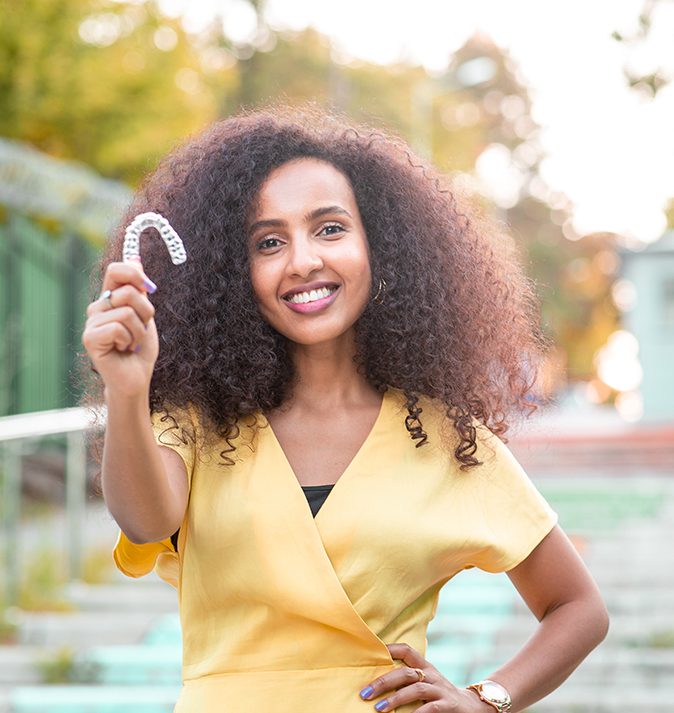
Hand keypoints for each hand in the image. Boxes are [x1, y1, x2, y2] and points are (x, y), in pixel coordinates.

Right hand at [82, 259, 158, 397]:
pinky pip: (119, 328)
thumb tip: (135, 258)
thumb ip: (139, 288)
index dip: (136, 274)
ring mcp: (92, 322)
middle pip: (129, 291)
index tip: (149, 289)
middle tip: (141, 329)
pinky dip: (130, 340)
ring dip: (139, 331)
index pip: (116, 270)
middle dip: (146, 312)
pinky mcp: (90, 338)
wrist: (136, 377)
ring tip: (131, 343)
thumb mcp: (145, 314)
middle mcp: (97, 307)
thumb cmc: (140, 348)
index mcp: (110, 298)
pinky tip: (123, 350)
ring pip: (127, 312)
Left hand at [359, 643, 487, 712]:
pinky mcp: (447, 705)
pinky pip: (430, 708)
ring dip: (396, 698)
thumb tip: (378, 681)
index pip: (407, 650)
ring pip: (416, 689)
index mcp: (425, 666)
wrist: (471, 706)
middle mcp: (432, 674)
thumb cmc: (439, 694)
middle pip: (406, 672)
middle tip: (365, 692)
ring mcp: (440, 689)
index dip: (391, 648)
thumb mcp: (426, 681)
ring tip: (379, 708)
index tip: (374, 650)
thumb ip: (408, 678)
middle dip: (384, 682)